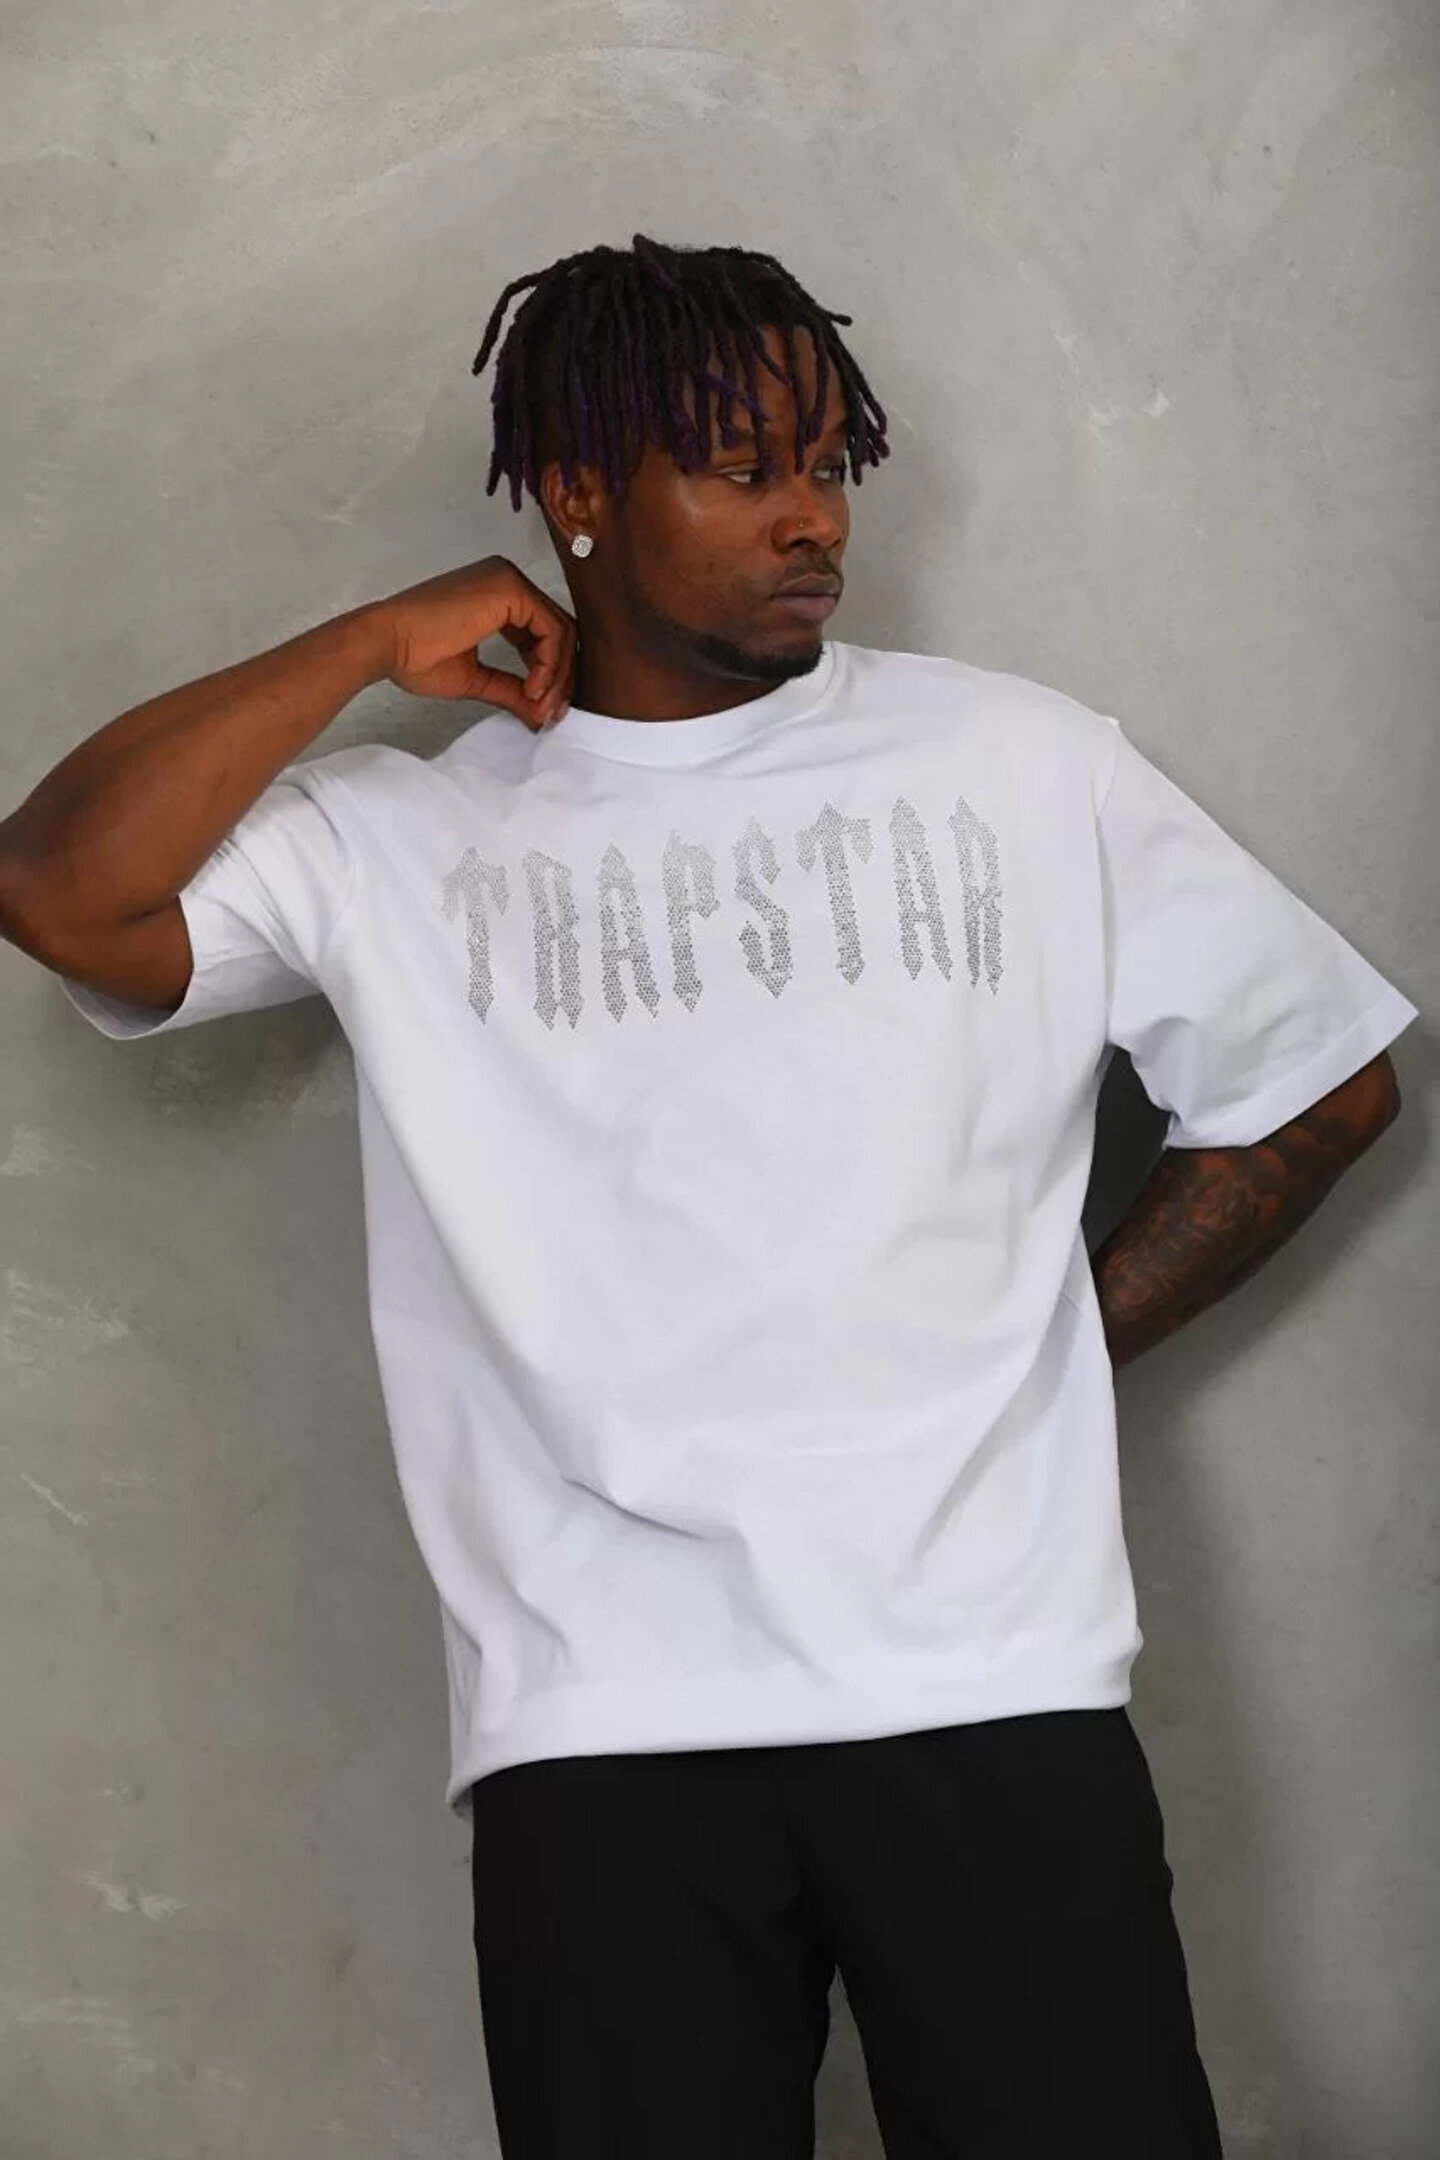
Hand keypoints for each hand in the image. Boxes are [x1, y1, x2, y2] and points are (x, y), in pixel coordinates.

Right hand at [370, 557, 576, 730]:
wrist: (386, 643)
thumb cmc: (415, 656)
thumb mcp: (475, 679)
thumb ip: (511, 689)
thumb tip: (539, 713)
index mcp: (498, 597)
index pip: (544, 634)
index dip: (551, 674)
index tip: (544, 709)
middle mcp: (507, 581)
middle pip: (558, 630)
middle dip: (561, 677)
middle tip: (551, 713)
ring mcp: (509, 581)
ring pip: (561, 630)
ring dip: (557, 675)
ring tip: (538, 706)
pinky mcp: (510, 589)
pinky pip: (552, 628)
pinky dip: (550, 663)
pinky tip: (532, 688)